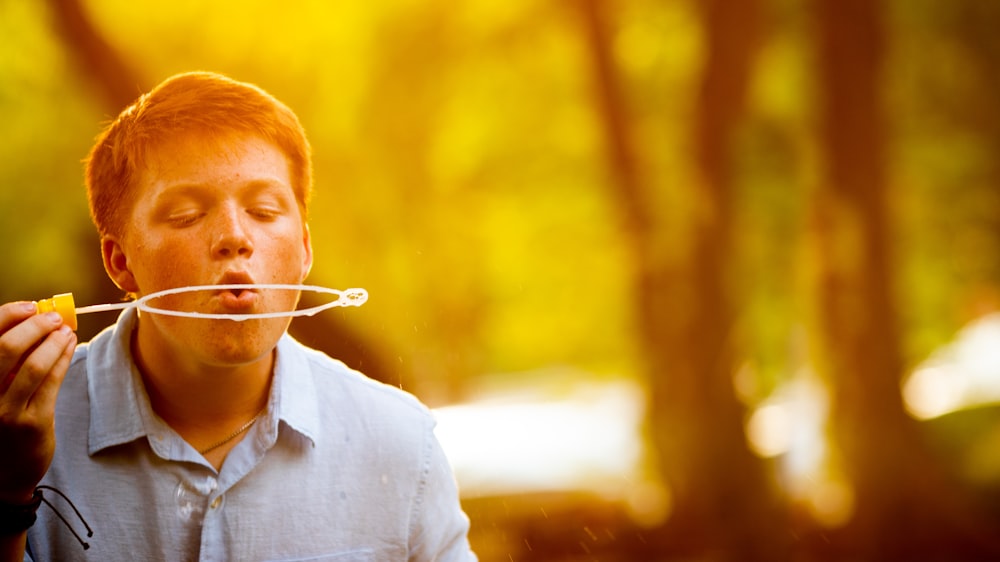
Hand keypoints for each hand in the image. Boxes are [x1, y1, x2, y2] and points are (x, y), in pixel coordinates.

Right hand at [0, 302, 75, 504]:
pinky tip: (69, 348)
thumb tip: (30, 320)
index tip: (30, 306)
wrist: (2, 476)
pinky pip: (51, 382)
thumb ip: (4, 362)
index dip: (7, 316)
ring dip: (54, 341)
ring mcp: (4, 412)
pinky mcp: (31, 423)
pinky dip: (63, 359)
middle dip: (35, 326)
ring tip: (66, 331)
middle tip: (54, 317)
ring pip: (33, 365)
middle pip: (7, 348)